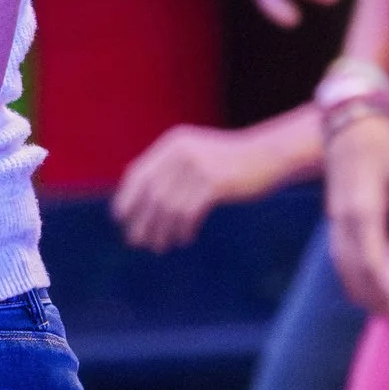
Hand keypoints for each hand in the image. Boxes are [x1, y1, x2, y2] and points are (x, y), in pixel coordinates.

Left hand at [112, 125, 244, 252]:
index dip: (127, 198)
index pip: (138, 173)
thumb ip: (170, 169)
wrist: (268, 156)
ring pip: (169, 207)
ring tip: (161, 246)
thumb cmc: (230, 162)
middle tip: (137, 241)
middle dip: (142, 221)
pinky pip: (189, 213)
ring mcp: (199, 166)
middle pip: (151, 194)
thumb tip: (141, 201)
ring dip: (162, 231)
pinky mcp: (215, 183)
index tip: (121, 219)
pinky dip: (183, 229)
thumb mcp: (197, 155)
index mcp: (174, 143)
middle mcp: (182, 152)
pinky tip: (184, 239)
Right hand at [325, 107, 388, 316]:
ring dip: (360, 291)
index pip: (371, 260)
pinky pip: (338, 257)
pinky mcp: (334, 219)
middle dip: (373, 297)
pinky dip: (351, 277)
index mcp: (362, 209)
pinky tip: (365, 287)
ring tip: (382, 310)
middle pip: (353, 271)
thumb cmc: (384, 145)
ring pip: (341, 267)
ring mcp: (334, 220)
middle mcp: (343, 220)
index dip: (385, 288)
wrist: (350, 125)